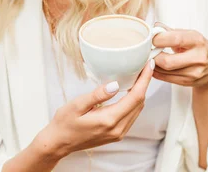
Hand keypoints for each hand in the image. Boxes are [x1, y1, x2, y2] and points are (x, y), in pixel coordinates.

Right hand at [34, 62, 153, 160]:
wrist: (59, 142)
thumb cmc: (65, 123)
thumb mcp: (77, 105)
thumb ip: (97, 95)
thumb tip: (115, 85)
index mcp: (109, 120)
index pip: (135, 97)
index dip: (144, 80)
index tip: (148, 66)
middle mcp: (117, 128)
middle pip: (139, 103)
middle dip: (145, 84)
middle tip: (145, 67)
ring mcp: (118, 133)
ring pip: (137, 110)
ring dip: (140, 93)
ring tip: (140, 76)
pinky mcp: (116, 134)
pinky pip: (131, 116)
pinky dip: (134, 102)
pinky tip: (130, 91)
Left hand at [152, 23, 207, 89]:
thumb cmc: (200, 49)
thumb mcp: (190, 35)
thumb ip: (171, 31)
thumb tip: (155, 27)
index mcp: (197, 41)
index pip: (175, 39)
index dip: (159, 39)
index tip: (151, 38)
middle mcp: (198, 58)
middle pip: (167, 61)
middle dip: (153, 55)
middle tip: (148, 50)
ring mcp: (194, 72)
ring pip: (164, 71)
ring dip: (152, 64)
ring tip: (150, 56)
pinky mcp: (187, 82)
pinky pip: (165, 78)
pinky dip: (156, 71)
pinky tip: (154, 65)